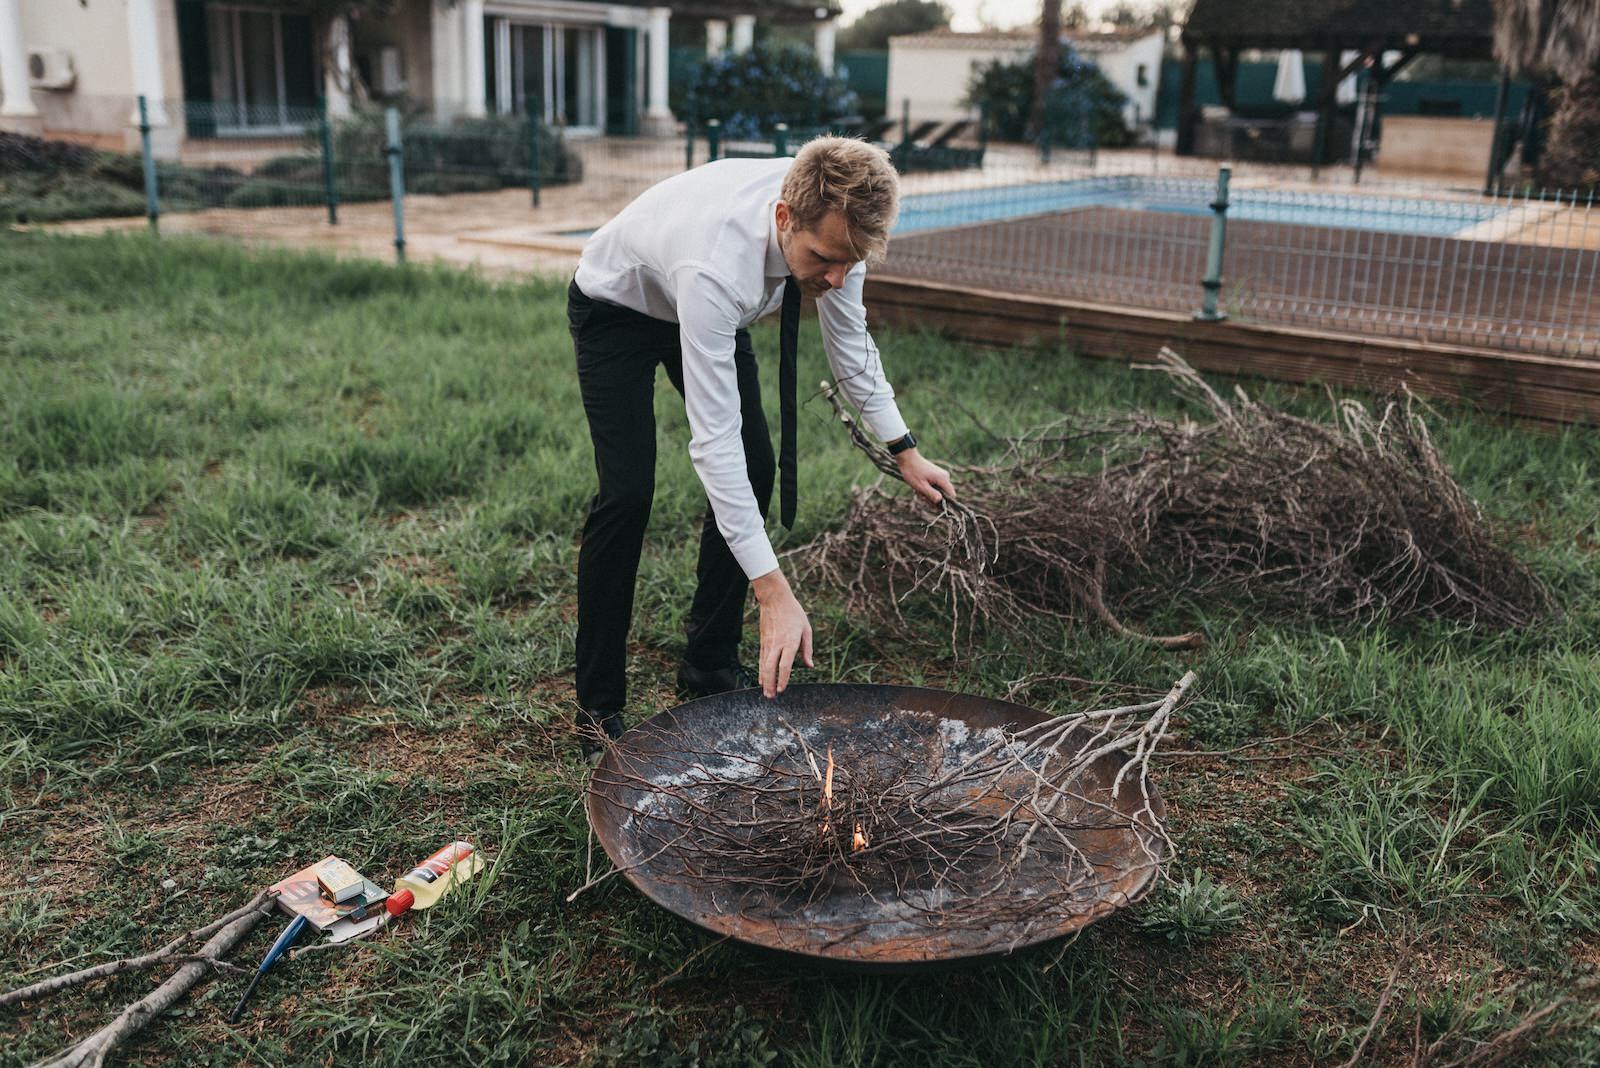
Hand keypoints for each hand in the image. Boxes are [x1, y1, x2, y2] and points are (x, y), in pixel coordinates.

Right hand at [751, 569, 813, 698]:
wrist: (775, 599)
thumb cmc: (794, 613)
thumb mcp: (806, 629)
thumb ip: (807, 649)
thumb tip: (810, 666)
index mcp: (790, 641)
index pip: (785, 664)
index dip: (783, 679)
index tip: (782, 689)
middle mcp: (777, 644)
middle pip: (771, 668)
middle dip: (770, 684)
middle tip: (771, 697)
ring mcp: (768, 643)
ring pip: (764, 665)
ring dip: (764, 681)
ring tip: (766, 694)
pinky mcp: (763, 641)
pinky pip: (761, 659)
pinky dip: (761, 671)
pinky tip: (762, 680)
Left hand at [894, 448, 955, 505]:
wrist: (907, 459)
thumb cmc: (913, 472)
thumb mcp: (921, 486)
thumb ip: (931, 494)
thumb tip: (940, 501)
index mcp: (943, 479)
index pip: (952, 495)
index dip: (944, 502)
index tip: (932, 502)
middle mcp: (945, 476)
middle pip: (944, 494)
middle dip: (933, 497)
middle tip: (921, 495)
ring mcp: (941, 475)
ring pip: (938, 491)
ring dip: (928, 493)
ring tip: (918, 489)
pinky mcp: (936, 475)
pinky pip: (935, 486)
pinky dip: (927, 488)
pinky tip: (919, 486)